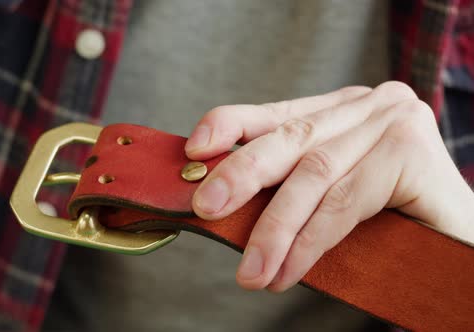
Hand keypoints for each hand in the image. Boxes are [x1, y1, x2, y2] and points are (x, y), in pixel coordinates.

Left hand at [185, 81, 473, 291]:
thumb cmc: (393, 227)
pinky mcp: (411, 153)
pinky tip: (287, 271)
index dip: (231, 126)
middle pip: (291, 140)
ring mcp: (393, 124)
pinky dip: (309, 241)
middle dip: (241, 175)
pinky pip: (343, 203)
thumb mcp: (327, 197)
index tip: (194, 149)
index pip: (278, 114)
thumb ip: (287, 188)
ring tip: (251, 271)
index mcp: (344, 111)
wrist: (460, 254)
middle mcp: (370, 106)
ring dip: (274, 228)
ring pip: (313, 176)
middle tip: (205, 208)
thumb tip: (219, 202)